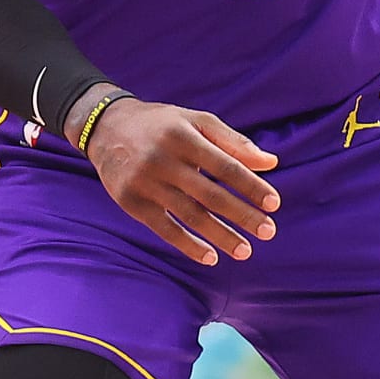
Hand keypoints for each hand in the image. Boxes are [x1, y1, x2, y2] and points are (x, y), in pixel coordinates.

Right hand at [75, 95, 279, 265]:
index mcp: (183, 135)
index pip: (225, 165)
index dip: (251, 186)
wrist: (105, 127)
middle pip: (210, 194)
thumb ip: (233, 141)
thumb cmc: (162, 124)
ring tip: (245, 251)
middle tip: (269, 231)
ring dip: (221, 236)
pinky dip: (188, 245)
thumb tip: (271, 163)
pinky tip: (211, 257)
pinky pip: (164, 229)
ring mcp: (145, 182)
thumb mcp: (195, 121)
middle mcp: (163, 159)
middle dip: (242, 215)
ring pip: (190, 216)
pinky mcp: (131, 202)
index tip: (274, 204)